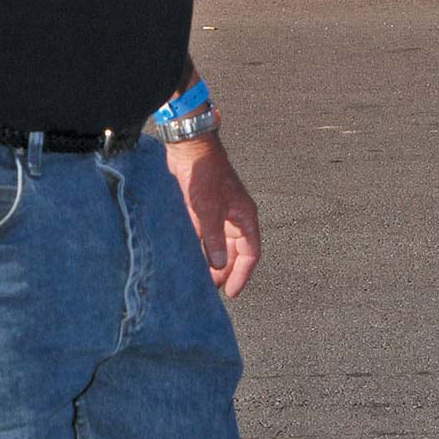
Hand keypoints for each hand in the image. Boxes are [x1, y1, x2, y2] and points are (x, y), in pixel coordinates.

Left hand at [165, 134, 260, 297]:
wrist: (188, 146)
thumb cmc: (204, 173)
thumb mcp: (209, 209)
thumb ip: (214, 238)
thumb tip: (218, 265)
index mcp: (244, 217)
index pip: (250, 253)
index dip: (242, 274)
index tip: (231, 292)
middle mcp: (233, 216)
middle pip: (233, 252)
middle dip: (224, 270)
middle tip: (210, 289)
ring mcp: (218, 212)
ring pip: (217, 244)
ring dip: (210, 260)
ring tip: (199, 279)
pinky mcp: (201, 207)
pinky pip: (204, 233)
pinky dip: (199, 246)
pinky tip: (189, 258)